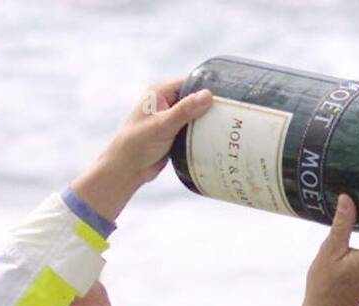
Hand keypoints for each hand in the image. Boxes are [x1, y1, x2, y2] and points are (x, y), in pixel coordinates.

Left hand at [72, 77, 214, 220]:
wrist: (127, 169)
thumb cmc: (138, 143)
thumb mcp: (163, 125)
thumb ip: (185, 110)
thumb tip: (208, 95)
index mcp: (159, 92)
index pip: (189, 83)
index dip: (206, 88)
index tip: (226, 96)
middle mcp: (165, 102)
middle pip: (194, 99)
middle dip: (209, 107)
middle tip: (231, 114)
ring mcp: (170, 119)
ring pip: (194, 116)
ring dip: (206, 122)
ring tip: (228, 126)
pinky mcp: (173, 134)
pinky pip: (191, 130)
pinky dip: (201, 134)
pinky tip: (215, 139)